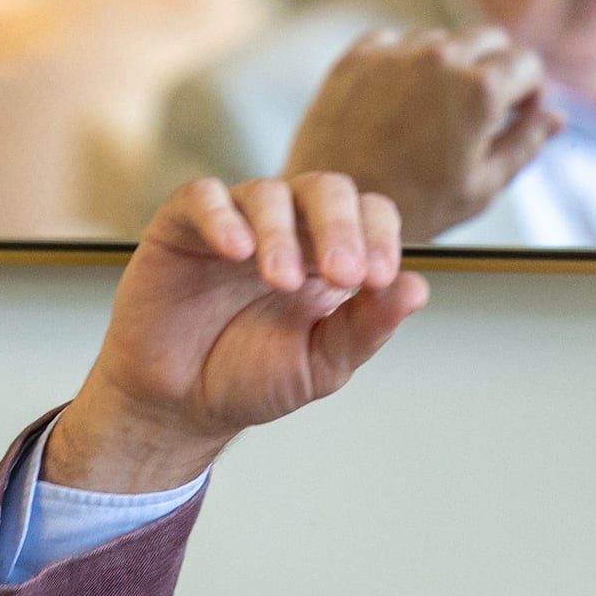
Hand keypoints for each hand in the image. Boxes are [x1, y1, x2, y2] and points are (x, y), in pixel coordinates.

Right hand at [45, 174, 427, 495]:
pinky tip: (236, 251)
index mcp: (328, 255)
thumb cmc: (247, 380)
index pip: (369, 214)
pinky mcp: (183, 224)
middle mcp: (286, 227)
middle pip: (327, 190)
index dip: (379, 236)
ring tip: (280, 282)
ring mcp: (235, 220)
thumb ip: (366, 328)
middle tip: (343, 275)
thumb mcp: (319, 365)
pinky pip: (203, 197)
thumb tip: (418, 288)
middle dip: (341, 228)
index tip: (377, 279)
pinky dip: (222, 217)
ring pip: (269, 192)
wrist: (177, 406)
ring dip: (281, 234)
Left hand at [285, 28, 562, 243]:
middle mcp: (440, 58)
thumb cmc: (411, 210)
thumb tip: (555, 118)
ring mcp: (396, 53)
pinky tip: (399, 103)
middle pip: (489, 38)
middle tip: (481, 110)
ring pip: (442, 39)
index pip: (526, 63)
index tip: (518, 111)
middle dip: (495, 68)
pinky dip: (404, 65)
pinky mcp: (358, 56)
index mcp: (479, 90)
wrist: (336, 215)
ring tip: (433, 115)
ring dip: (448, 67)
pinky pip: (395, 44)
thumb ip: (525, 144)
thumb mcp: (482, 186)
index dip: (529, 90)